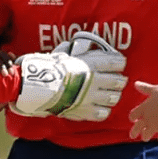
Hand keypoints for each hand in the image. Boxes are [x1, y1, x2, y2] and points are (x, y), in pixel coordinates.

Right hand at [11, 33, 127, 120]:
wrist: (37, 87)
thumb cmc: (49, 67)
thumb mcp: (65, 53)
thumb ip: (79, 51)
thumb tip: (83, 45)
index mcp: (91, 64)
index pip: (117, 62)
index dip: (119, 62)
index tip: (118, 63)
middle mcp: (95, 81)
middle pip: (119, 81)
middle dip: (119, 80)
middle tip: (116, 80)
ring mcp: (91, 98)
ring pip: (114, 97)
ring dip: (113, 94)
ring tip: (108, 93)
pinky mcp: (86, 112)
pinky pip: (103, 112)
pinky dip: (103, 109)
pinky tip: (99, 106)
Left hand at [128, 81, 157, 142]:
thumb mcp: (156, 90)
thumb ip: (145, 88)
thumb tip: (136, 84)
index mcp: (144, 108)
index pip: (133, 115)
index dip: (133, 117)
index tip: (133, 119)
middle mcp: (147, 119)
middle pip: (136, 128)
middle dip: (134, 132)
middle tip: (133, 135)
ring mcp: (155, 127)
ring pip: (146, 135)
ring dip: (146, 136)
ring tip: (147, 137)